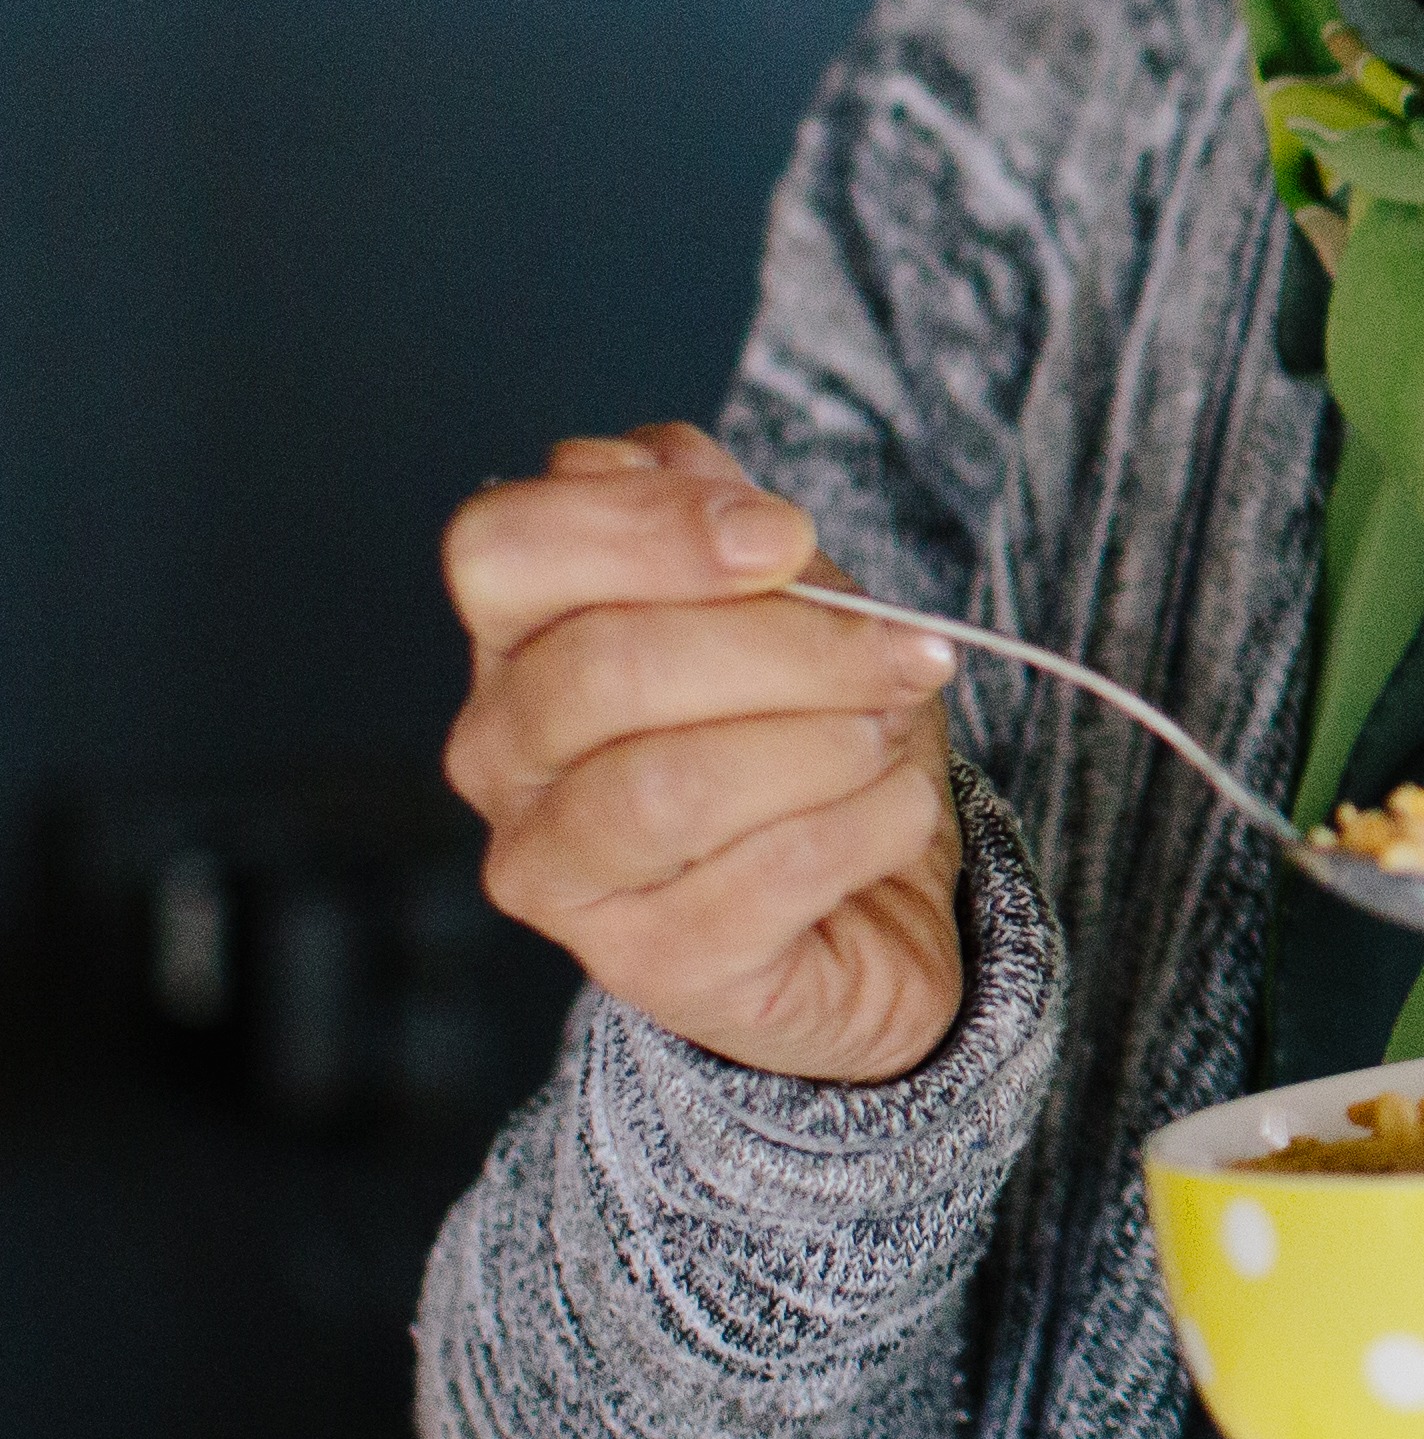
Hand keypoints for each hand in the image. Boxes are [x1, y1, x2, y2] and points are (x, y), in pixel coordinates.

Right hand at [441, 422, 967, 1082]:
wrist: (872, 900)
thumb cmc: (807, 727)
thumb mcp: (785, 596)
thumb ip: (721, 522)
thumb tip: (678, 469)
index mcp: (517, 640)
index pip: (498, 550)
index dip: (643, 526)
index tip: (784, 535)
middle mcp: (504, 759)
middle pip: (602, 669)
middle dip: (791, 646)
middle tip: (908, 649)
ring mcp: (558, 876)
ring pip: (670, 788)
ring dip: (825, 742)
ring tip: (892, 730)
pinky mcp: (648, 968)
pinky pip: (766, 880)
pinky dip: (867, 825)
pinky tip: (896, 807)